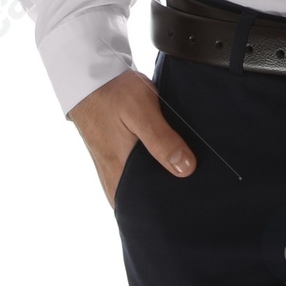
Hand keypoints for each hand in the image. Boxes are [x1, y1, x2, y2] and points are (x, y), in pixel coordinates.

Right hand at [67, 69, 195, 206]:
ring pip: (140, 186)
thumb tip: (186, 169)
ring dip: (159, 181)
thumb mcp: (142, 112)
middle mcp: (113, 178)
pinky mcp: (115, 157)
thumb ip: (162, 141)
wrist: (91, 77)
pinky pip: (136, 173)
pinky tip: (168, 161)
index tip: (187, 204)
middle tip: (193, 190)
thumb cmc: (114, 94)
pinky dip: (151, 170)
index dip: (164, 208)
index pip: (142, 208)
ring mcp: (112, 169)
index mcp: (119, 175)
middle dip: (165, 196)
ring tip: (185, 175)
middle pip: (143, 199)